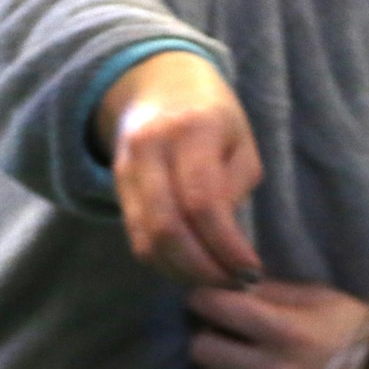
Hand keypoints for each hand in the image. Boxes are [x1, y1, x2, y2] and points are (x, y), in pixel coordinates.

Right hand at [94, 50, 263, 286]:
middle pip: (167, 229)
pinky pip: (138, 239)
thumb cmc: (213, 118)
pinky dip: (167, 264)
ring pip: (147, 241)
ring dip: (185, 273)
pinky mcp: (117, 188)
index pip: (203, 204)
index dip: (227, 247)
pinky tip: (194, 268)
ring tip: (219, 280)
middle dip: (204, 269)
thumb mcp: (241, 143)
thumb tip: (226, 244)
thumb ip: (236, 189)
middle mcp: (149, 148)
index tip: (252, 271)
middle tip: (237, 283)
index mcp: (191, 130)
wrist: (156, 85)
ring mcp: (126, 168)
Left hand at [187, 279, 368, 368]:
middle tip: (224, 332)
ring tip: (235, 363)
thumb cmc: (362, 335)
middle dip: (208, 335)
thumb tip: (234, 288)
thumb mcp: (323, 300)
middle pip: (201, 349)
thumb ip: (275, 293)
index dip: (206, 298)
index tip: (211, 298)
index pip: (214, 308)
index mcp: (285, 330)